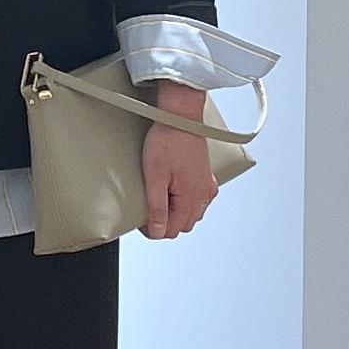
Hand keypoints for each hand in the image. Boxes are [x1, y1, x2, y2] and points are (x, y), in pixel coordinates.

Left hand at [139, 96, 217, 238]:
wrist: (180, 117)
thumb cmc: (167, 141)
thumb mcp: (155, 176)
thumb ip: (156, 207)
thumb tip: (157, 231)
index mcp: (192, 198)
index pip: (172, 230)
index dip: (153, 228)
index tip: (141, 218)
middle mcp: (203, 195)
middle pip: (183, 224)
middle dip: (165, 222)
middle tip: (148, 208)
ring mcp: (207, 185)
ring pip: (192, 213)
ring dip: (176, 212)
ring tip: (160, 198)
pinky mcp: (206, 175)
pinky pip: (198, 199)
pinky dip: (186, 201)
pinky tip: (175, 190)